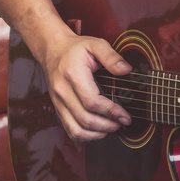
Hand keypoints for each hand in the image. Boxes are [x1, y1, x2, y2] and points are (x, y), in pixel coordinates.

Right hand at [0, 0, 131, 141]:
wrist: (53, 50)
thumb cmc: (75, 49)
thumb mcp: (96, 44)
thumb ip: (111, 57)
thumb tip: (126, 70)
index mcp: (73, 76)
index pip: (92, 102)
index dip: (110, 112)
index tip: (125, 115)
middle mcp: (62, 92)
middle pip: (84, 119)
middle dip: (106, 125)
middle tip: (121, 123)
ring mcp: (58, 102)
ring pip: (75, 129)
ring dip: (95, 134)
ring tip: (111, 129)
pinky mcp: (57, 108)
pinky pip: (68, 129)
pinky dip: (83, 136)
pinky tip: (97, 133)